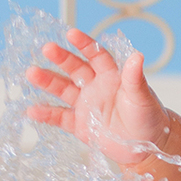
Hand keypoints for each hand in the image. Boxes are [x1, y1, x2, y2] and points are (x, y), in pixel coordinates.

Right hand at [25, 29, 169, 166]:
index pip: (96, 55)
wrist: (146, 146)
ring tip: (32, 74)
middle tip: (47, 48)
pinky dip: (47, 114)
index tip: (71, 34)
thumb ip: (136, 78)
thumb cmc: (149, 117)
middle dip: (61, 58)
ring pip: (64, 90)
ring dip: (48, 82)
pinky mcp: (80, 124)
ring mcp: (86, 105)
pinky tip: (33, 110)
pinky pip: (60, 117)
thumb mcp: (142, 97)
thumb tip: (138, 56)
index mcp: (112, 76)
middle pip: (75, 69)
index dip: (84, 44)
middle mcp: (96, 87)